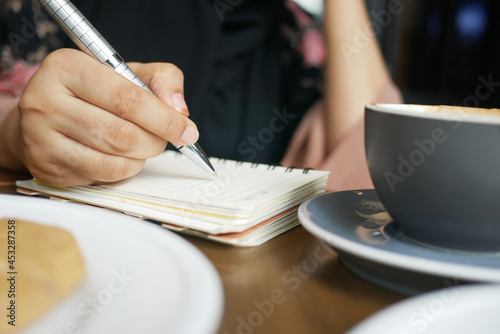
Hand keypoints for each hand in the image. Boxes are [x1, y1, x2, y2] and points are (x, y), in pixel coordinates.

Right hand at [16, 48, 197, 185]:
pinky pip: (102, 177)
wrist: (46, 113)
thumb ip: (161, 80)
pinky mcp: (46, 167)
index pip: (128, 100)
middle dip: (155, 142)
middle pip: (122, 135)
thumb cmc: (93, 92)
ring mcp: (41, 138)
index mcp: (67, 67)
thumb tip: (179, 110)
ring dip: (140, 158)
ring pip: (114, 162)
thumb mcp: (127, 72)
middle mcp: (45, 101)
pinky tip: (121, 156)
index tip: (187, 130)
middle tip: (163, 139)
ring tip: (141, 145)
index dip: (165, 119)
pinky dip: (123, 171)